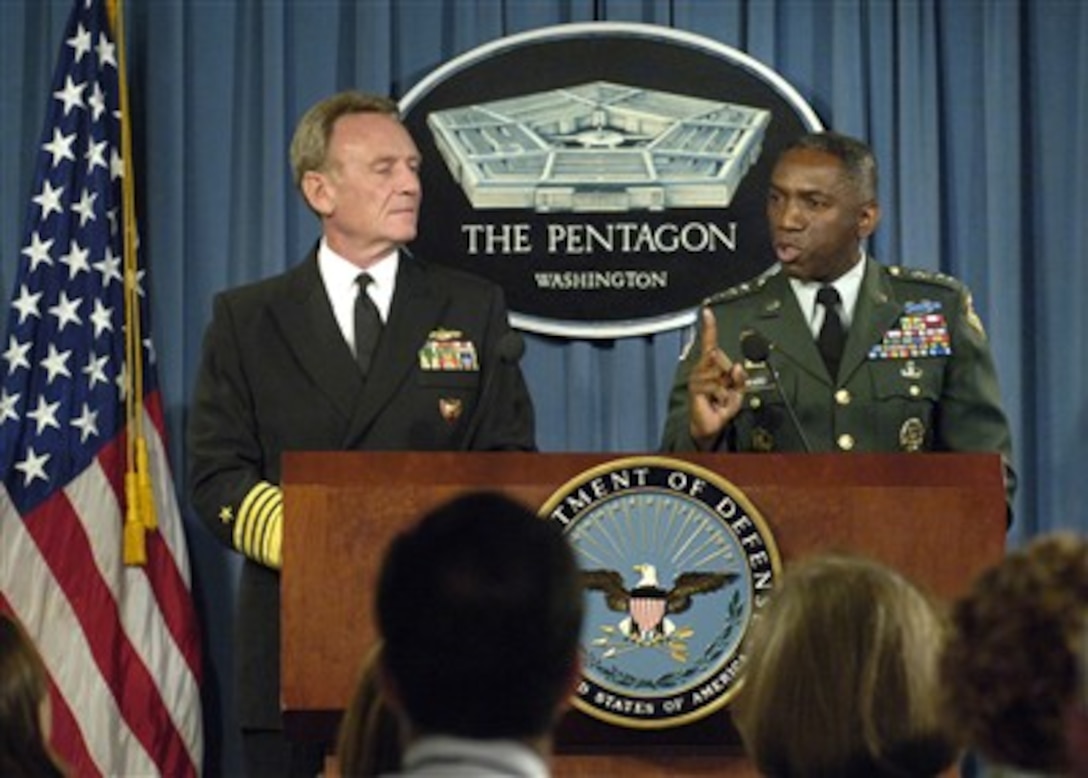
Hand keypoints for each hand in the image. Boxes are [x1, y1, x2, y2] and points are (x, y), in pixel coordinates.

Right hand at [687, 307, 746, 449]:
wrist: (711, 426)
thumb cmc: (721, 407)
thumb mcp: (738, 391)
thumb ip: (740, 378)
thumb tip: (735, 366)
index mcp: (712, 366)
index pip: (710, 343)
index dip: (709, 327)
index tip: (707, 313)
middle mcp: (703, 369)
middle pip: (719, 357)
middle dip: (728, 374)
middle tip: (727, 390)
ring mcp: (698, 378)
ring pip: (718, 371)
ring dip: (726, 388)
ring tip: (721, 397)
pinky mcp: (697, 388)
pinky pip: (715, 384)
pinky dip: (722, 395)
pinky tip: (717, 401)